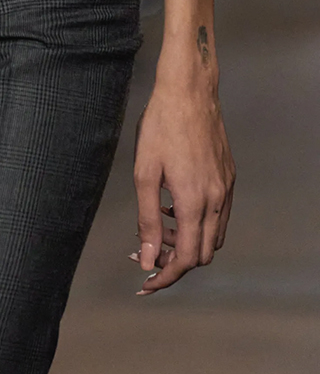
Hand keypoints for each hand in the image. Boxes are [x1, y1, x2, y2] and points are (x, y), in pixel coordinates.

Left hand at [130, 79, 234, 294]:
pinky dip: (199, 221)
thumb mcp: (144, 172)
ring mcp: (226, 187)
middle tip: (148, 252)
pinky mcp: (228, 176)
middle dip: (176, 261)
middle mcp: (216, 199)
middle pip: (203, 253)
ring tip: (160, 226)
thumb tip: (148, 258)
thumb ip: (147, 220)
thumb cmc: (162, 125)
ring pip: (214, 235)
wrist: (189, 90)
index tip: (147, 282)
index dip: (166, 277)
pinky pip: (219, 214)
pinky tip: (175, 205)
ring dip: (189, 241)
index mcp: (194, 201)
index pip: (187, 259)